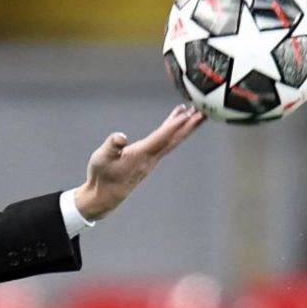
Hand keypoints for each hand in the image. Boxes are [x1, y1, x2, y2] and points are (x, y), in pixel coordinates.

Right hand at [74, 104, 204, 220]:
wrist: (104, 196)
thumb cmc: (101, 176)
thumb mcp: (100, 159)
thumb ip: (111, 147)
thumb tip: (120, 138)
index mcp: (141, 155)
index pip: (162, 137)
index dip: (174, 125)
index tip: (188, 113)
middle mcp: (151, 157)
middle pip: (175, 139)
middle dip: (190, 125)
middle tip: (206, 112)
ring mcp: (151, 159)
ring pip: (173, 140)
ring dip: (185, 126)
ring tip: (196, 112)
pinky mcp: (148, 159)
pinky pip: (166, 141)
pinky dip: (172, 130)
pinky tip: (174, 121)